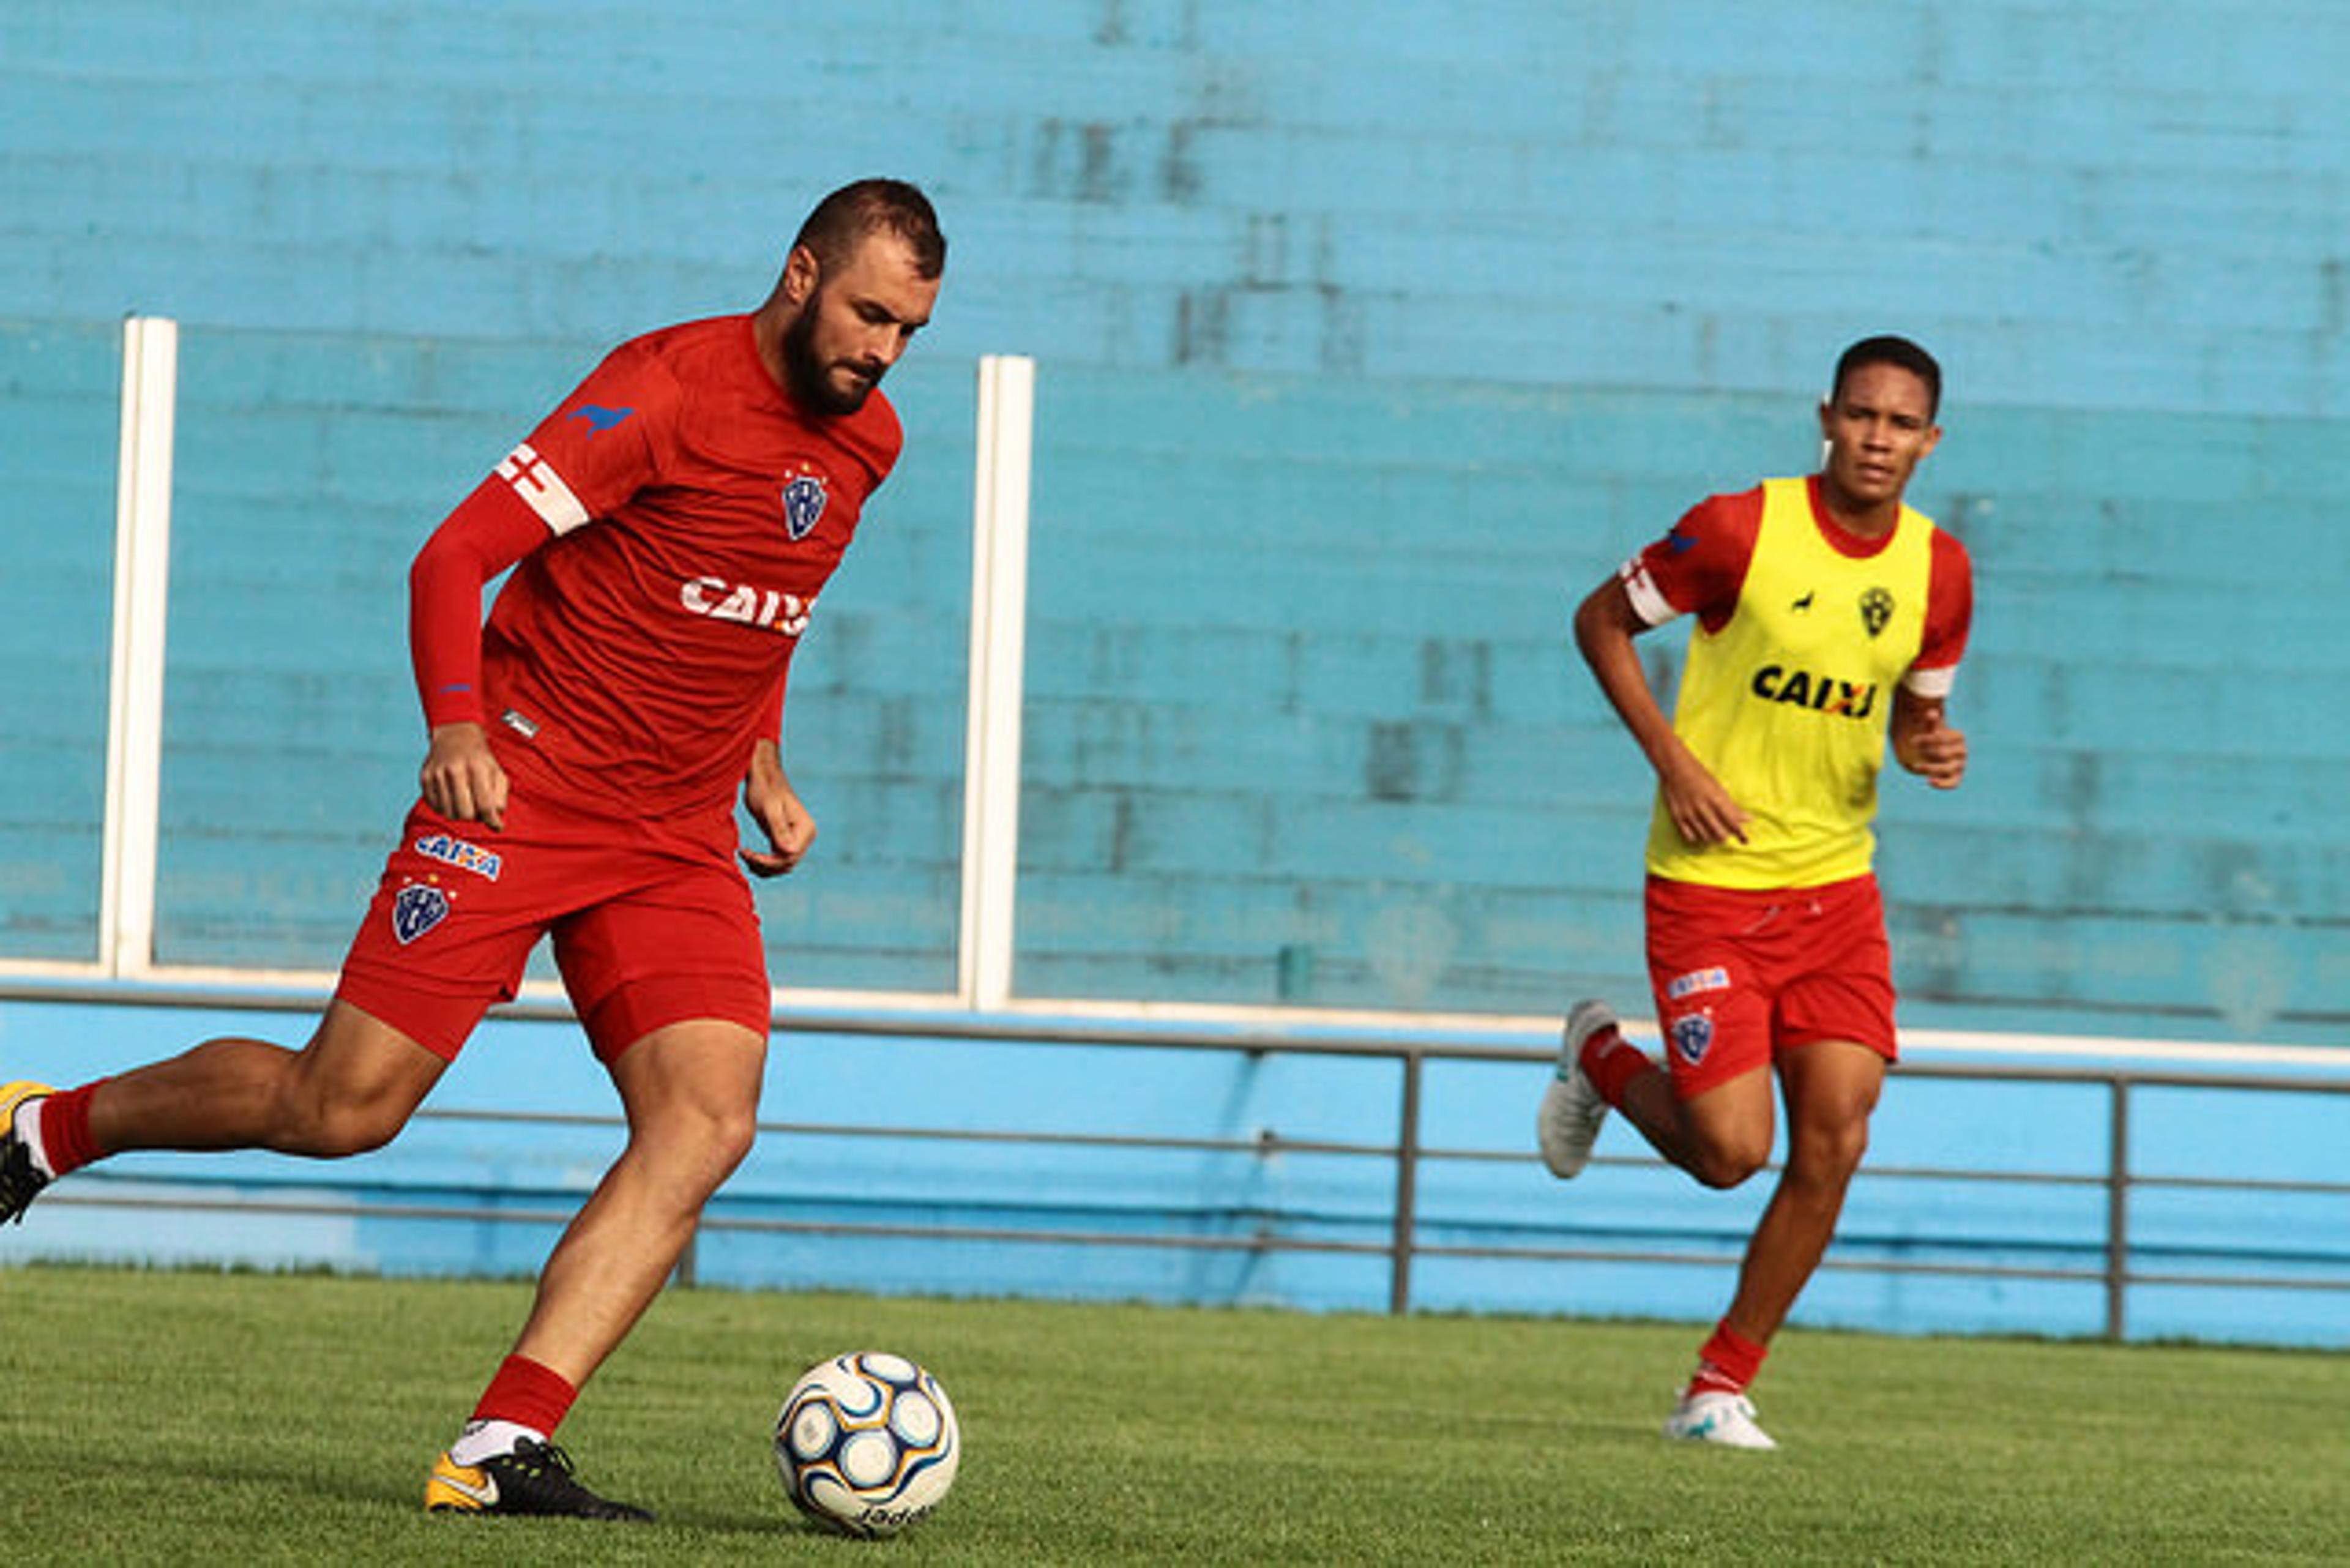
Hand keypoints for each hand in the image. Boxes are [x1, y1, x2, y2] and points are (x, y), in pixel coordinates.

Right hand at [420, 722, 508, 830]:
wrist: (455, 737)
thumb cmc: (480, 759)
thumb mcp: (497, 773)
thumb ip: (500, 798)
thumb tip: (495, 824)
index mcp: (477, 767)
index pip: (485, 805)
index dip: (492, 820)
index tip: (497, 825)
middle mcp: (455, 770)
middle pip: (465, 814)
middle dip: (475, 816)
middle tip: (478, 808)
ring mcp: (437, 775)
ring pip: (449, 814)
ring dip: (460, 813)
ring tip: (466, 801)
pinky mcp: (424, 779)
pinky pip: (436, 808)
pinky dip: (446, 808)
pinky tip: (453, 798)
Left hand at [741, 741, 815, 876]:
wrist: (762, 776)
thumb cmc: (764, 787)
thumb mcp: (770, 808)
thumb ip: (779, 829)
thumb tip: (790, 852)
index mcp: (806, 829)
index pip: (790, 856)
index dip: (769, 861)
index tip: (747, 853)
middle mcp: (805, 836)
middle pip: (787, 864)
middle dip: (764, 864)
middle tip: (743, 854)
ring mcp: (796, 839)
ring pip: (782, 866)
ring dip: (763, 867)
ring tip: (744, 855)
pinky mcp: (783, 840)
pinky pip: (776, 860)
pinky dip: (763, 863)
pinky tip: (748, 854)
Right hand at [1657, 745, 1749, 846]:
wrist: (1675, 768)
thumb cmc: (1700, 776)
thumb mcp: (1718, 788)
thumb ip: (1731, 806)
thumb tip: (1748, 819)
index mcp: (1716, 800)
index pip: (1732, 822)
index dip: (1740, 834)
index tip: (1746, 841)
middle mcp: (1703, 809)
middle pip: (1719, 834)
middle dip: (1725, 836)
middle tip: (1725, 833)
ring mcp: (1689, 814)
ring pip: (1705, 837)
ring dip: (1711, 837)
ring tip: (1712, 832)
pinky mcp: (1677, 817)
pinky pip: (1689, 836)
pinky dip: (1697, 837)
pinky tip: (1699, 832)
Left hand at [1899, 710, 1968, 789]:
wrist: (1932, 753)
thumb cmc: (1931, 738)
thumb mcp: (1930, 729)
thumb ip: (1930, 723)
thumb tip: (1931, 713)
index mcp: (1959, 737)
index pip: (1943, 738)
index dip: (1927, 739)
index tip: (1912, 740)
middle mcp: (1963, 751)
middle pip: (1944, 753)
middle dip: (1927, 752)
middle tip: (1914, 752)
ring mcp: (1961, 765)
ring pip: (1947, 768)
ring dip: (1930, 768)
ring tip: (1916, 766)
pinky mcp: (1956, 777)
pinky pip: (1953, 783)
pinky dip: (1943, 784)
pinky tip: (1929, 781)